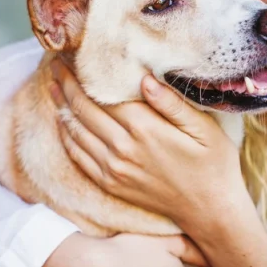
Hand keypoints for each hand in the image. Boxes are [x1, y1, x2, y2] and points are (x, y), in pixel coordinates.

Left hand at [49, 59, 251, 233]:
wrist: (210, 211)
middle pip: (84, 109)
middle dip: (67, 84)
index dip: (84, 74)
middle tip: (56, 64)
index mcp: (146, 129)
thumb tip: (144, 78)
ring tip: (53, 86)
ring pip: (76, 131)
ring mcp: (113, 169)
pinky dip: (67, 136)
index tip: (73, 55)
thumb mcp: (204, 129)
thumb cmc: (214, 165)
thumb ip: (172, 103)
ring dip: (61, 107)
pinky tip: (64, 122)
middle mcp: (123, 148)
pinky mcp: (111, 184)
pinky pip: (78, 157)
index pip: (103, 94)